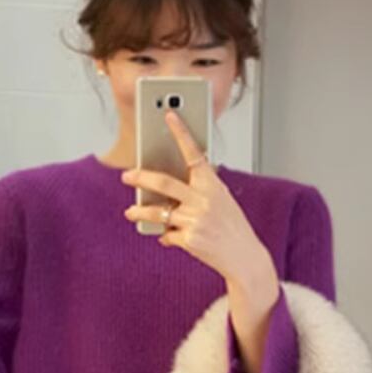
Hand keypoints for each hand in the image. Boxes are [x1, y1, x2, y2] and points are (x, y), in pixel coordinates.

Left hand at [121, 110, 271, 284]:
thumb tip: (169, 191)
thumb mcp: (222, 202)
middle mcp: (204, 200)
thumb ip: (200, 192)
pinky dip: (165, 236)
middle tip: (127, 176)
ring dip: (140, 212)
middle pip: (164, 182)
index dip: (182, 133)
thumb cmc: (233, 228)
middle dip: (141, 177)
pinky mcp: (189, 239)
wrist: (244, 257)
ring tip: (130, 212)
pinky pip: (167, 234)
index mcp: (213, 185)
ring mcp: (195, 220)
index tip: (169, 116)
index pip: (194, 153)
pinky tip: (166, 237)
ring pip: (158, 212)